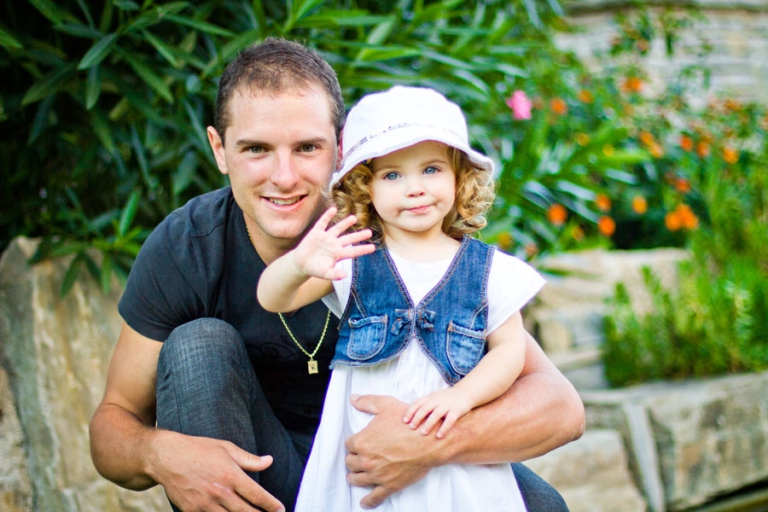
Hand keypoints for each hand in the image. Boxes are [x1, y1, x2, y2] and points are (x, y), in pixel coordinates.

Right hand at [148, 430, 284, 511]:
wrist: (166, 457)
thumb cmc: (199, 449)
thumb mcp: (226, 448)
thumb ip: (249, 459)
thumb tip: (269, 460)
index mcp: (230, 475)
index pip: (257, 495)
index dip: (271, 505)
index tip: (280, 510)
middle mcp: (220, 492)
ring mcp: (205, 504)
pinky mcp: (192, 511)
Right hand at [292, 207, 373, 279]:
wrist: (301, 264)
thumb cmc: (315, 269)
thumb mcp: (325, 274)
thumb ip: (335, 275)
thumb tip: (345, 276)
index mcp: (338, 254)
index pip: (353, 252)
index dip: (362, 249)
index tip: (373, 248)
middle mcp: (334, 244)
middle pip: (349, 239)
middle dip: (358, 236)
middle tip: (370, 232)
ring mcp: (326, 237)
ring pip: (338, 229)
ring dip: (345, 223)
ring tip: (354, 218)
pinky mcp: (316, 232)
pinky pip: (322, 223)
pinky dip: (327, 216)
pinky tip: (333, 209)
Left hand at [344, 395, 439, 508]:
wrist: (428, 441)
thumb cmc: (408, 422)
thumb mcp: (386, 405)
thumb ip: (367, 402)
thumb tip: (353, 398)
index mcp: (362, 441)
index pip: (348, 444)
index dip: (353, 443)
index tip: (356, 443)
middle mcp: (366, 460)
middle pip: (351, 462)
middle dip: (353, 459)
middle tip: (357, 458)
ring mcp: (376, 475)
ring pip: (357, 479)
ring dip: (354, 477)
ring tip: (355, 476)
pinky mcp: (388, 486)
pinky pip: (374, 497)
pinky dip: (367, 501)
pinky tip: (364, 503)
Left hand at [403, 388, 472, 437]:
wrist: (465, 393)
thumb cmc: (446, 399)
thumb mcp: (434, 399)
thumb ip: (425, 405)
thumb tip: (410, 418)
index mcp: (431, 397)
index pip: (418, 403)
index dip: (411, 411)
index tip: (404, 421)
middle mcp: (438, 400)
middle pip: (425, 408)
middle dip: (417, 417)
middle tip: (411, 427)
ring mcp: (447, 405)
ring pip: (436, 414)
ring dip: (429, 423)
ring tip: (423, 433)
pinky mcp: (456, 411)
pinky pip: (450, 420)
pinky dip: (444, 428)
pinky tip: (439, 435)